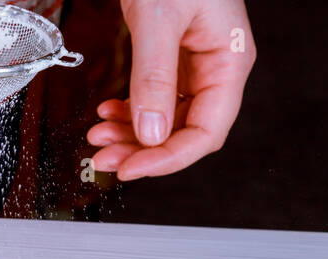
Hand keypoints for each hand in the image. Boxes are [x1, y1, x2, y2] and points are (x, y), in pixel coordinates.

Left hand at [87, 0, 255, 179]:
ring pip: (164, 120)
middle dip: (143, 150)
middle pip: (184, 131)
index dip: (169, 158)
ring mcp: (194, 65)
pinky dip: (129, 112)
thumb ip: (154, 77)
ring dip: (131, 134)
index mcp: (229, 60)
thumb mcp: (159, 20)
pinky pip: (153, 100)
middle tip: (105, 158)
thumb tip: (152, 133)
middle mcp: (216, 68)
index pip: (206, 131)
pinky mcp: (171, 59)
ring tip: (98, 137)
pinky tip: (108, 113)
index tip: (132, 169)